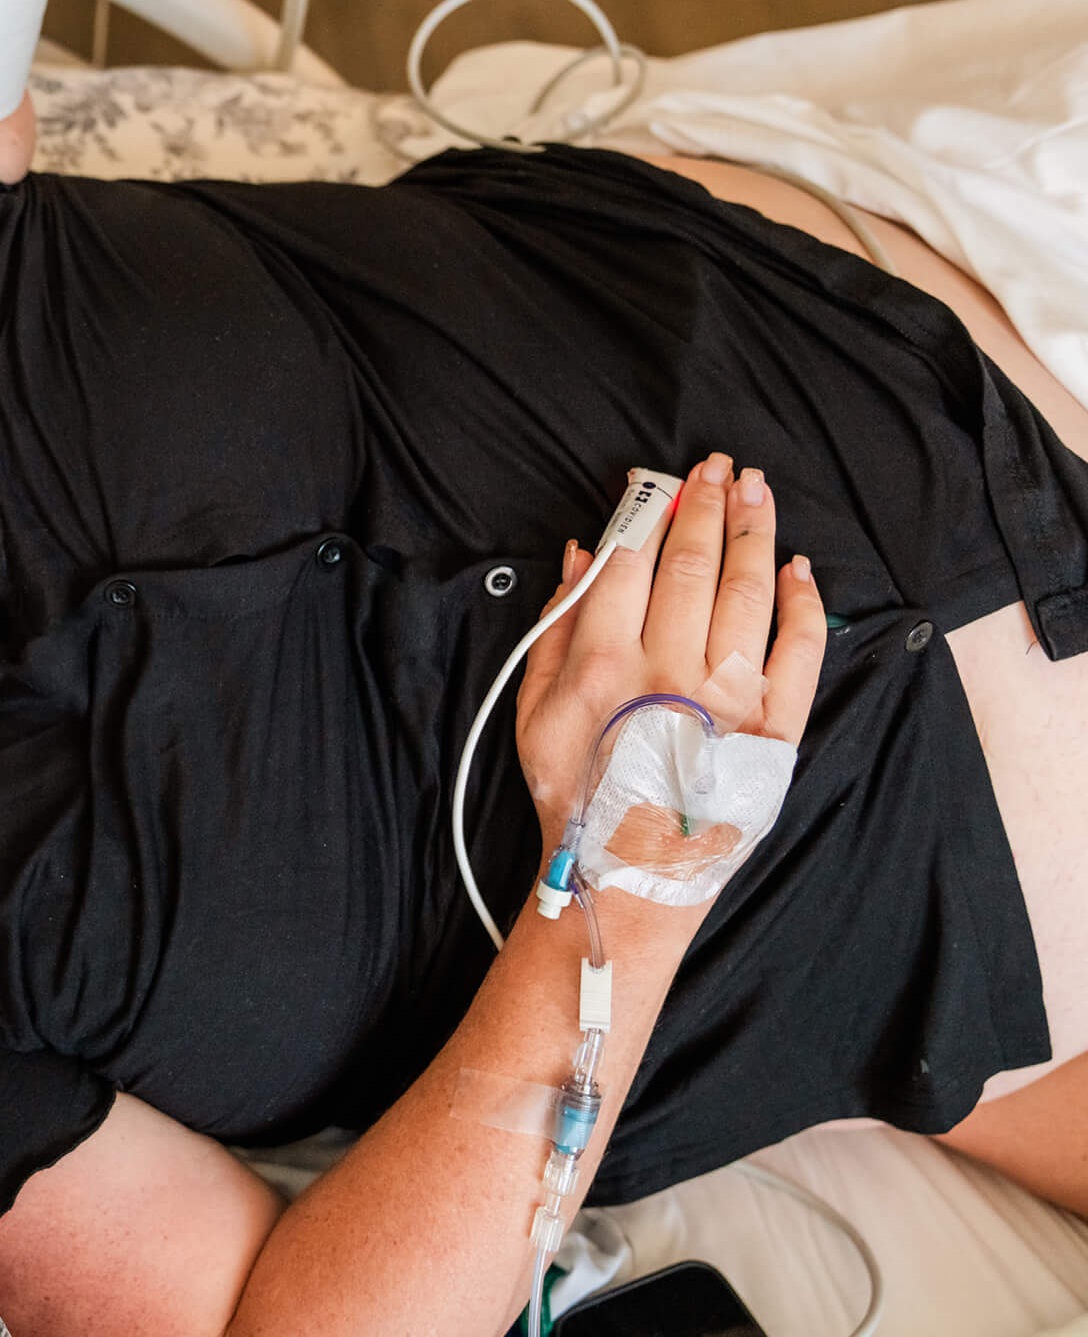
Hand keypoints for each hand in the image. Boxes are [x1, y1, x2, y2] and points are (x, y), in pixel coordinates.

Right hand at [513, 454, 825, 866]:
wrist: (630, 870)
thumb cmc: (576, 792)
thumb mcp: (534, 711)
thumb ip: (552, 628)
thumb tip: (580, 555)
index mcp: (605, 663)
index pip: (631, 561)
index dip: (647, 510)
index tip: (661, 478)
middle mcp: (670, 670)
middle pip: (692, 564)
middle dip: (706, 504)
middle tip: (718, 466)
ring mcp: (729, 698)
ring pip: (748, 592)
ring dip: (754, 532)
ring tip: (756, 490)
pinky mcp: (776, 727)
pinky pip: (801, 652)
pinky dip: (804, 604)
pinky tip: (798, 568)